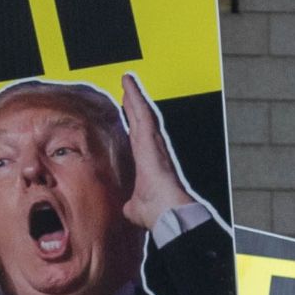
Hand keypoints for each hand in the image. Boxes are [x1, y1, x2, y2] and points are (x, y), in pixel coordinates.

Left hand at [116, 72, 199, 230]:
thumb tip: (128, 209)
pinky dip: (135, 97)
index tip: (129, 114)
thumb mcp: (136, 208)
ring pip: (142, 113)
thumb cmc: (157, 213)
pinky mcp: (152, 138)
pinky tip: (128, 84)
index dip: (134, 126)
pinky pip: (142, 112)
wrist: (167, 213)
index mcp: (148, 164)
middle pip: (141, 122)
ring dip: (134, 96)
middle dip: (134, 105)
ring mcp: (154, 142)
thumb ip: (131, 205)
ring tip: (126, 81)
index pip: (139, 139)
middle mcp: (153, 150)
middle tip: (127, 90)